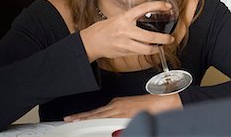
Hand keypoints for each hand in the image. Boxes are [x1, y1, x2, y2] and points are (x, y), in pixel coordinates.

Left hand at [63, 93, 181, 121]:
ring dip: (85, 117)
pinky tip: (91, 121)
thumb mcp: (130, 110)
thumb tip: (112, 128)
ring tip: (73, 120)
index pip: (97, 112)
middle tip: (68, 119)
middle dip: (81, 116)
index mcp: (117, 104)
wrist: (162, 101)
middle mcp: (116, 106)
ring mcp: (120, 109)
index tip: (74, 117)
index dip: (85, 115)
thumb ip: (120, 116)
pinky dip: (98, 119)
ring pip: (99, 115)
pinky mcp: (125, 113)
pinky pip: (108, 118)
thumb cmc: (149, 105)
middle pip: (95, 113)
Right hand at [80, 1, 174, 61]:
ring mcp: (125, 43)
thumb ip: (133, 17)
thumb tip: (150, 14)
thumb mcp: (119, 17)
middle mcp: (125, 30)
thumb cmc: (106, 28)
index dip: (157, 6)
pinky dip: (148, 51)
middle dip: (163, 38)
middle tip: (170, 38)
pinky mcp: (125, 52)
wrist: (92, 41)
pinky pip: (140, 52)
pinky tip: (152, 49)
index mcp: (124, 17)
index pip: (143, 8)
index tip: (167, 6)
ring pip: (146, 48)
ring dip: (158, 48)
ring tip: (163, 45)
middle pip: (149, 36)